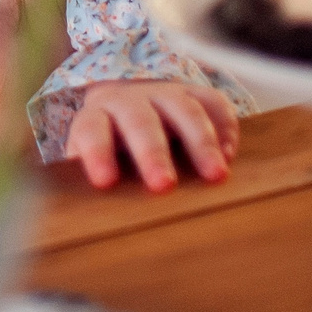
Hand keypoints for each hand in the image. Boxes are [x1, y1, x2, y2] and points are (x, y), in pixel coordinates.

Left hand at [64, 79, 238, 191]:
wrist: (127, 97)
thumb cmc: (110, 144)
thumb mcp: (93, 156)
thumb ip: (87, 179)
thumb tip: (82, 218)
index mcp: (97, 116)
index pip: (91, 130)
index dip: (97, 152)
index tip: (105, 182)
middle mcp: (130, 100)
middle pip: (140, 120)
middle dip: (152, 152)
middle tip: (163, 185)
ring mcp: (165, 93)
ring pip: (183, 109)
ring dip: (200, 141)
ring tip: (215, 176)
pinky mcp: (196, 93)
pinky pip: (214, 102)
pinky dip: (224, 126)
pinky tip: (229, 154)